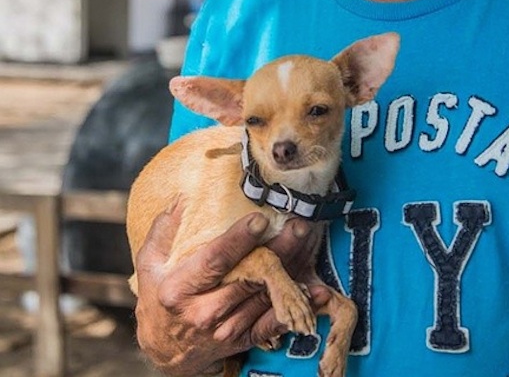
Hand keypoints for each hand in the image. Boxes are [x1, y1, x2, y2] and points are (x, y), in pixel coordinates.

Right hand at [133, 203, 319, 376]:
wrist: (164, 349)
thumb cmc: (159, 296)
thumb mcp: (150, 263)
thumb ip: (164, 230)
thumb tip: (182, 199)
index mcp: (179, 289)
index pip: (214, 261)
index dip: (238, 240)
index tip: (260, 219)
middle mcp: (203, 311)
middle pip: (248, 276)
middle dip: (278, 248)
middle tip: (299, 224)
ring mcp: (224, 328)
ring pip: (266, 295)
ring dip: (293, 268)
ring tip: (310, 241)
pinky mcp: (242, 340)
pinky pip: (273, 323)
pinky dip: (298, 308)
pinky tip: (317, 292)